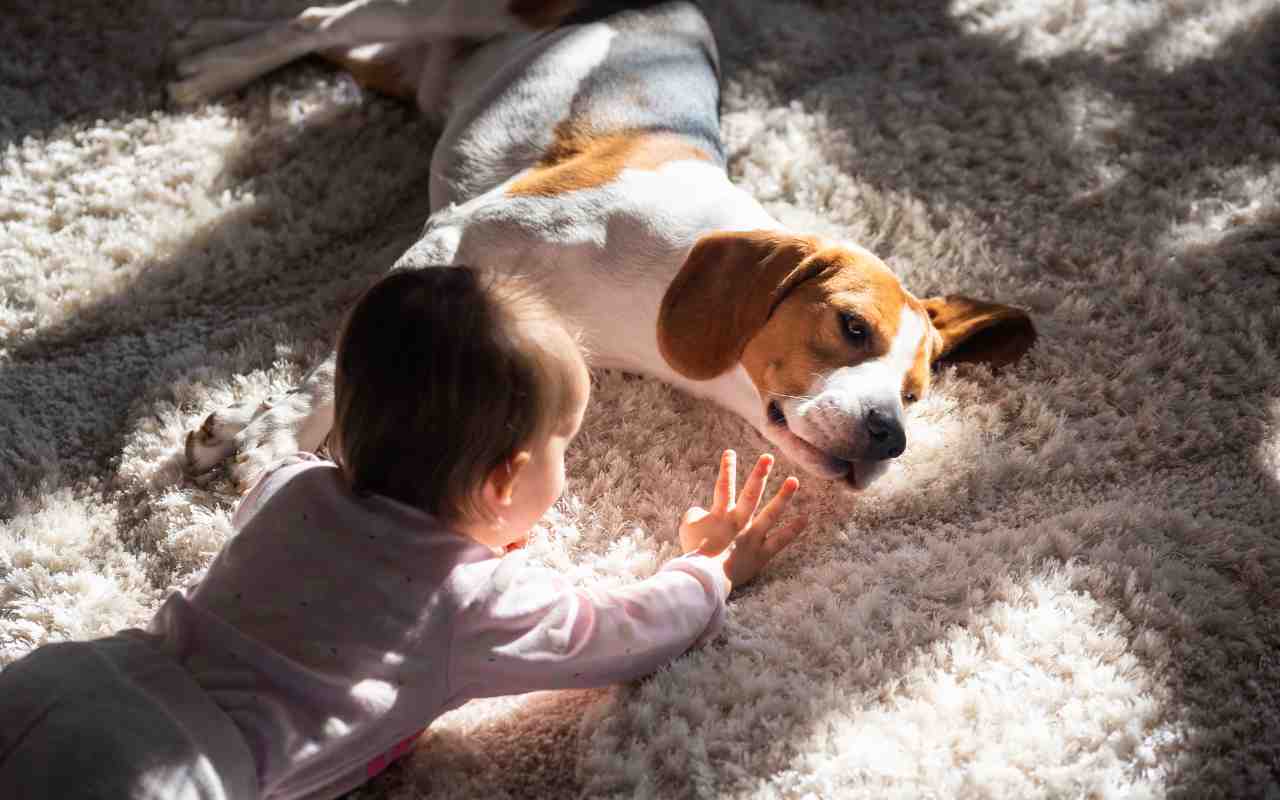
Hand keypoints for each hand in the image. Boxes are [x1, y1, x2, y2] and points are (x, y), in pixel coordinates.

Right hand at [679, 450, 804, 590]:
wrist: (704, 578)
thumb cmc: (694, 552)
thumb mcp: (687, 528)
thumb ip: (695, 514)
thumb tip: (702, 510)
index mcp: (720, 515)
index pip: (723, 486)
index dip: (726, 469)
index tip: (730, 452)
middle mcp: (739, 522)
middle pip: (750, 494)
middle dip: (759, 475)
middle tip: (768, 457)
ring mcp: (752, 537)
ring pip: (770, 514)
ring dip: (783, 497)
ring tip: (793, 480)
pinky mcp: (761, 554)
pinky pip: (779, 541)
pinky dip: (792, 530)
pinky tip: (805, 518)